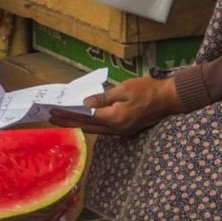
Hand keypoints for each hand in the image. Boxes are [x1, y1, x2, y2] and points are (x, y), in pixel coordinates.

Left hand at [49, 76, 179, 135]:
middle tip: (52, 118)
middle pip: (87, 127)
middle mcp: (116, 129)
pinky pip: (104, 128)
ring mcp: (121, 131)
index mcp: (114, 118)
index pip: (85, 117)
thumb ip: (103, 98)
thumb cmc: (147, 90)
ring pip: (95, 129)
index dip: (67, 115)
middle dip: (69, 122)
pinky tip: (84, 120)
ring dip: (79, 124)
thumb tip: (85, 104)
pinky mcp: (126, 129)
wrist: (169, 99)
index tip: (53, 112)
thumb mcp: (123, 89)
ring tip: (64, 119)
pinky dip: (91, 124)